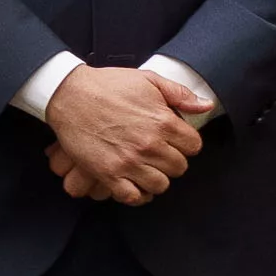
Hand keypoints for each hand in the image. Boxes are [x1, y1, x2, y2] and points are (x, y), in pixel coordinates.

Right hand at [45, 65, 208, 204]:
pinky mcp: (108, 173)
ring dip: (155, 178)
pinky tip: (132, 182)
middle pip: (179, 168)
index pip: (194, 146)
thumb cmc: (107, 85)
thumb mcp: (148, 79)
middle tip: (157, 154)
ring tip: (145, 168)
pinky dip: (136, 193)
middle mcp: (149, 145)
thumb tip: (206, 106)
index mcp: (163, 122)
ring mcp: (128, 162)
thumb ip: (180, 94)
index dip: (185, 143)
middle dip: (171, 161)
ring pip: (160, 185)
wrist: (69, 94)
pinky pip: (133, 196)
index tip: (174, 141)